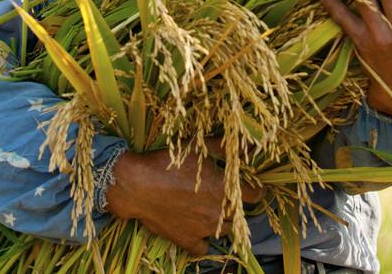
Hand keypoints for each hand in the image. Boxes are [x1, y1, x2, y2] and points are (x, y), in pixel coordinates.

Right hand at [104, 145, 262, 256]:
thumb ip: (222, 147)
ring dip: (222, 222)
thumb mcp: (196, 147)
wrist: (137, 185)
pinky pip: (203, 248)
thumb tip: (242, 144)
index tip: (251, 187)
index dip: (255, 190)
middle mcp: (219, 212)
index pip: (255, 195)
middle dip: (235, 205)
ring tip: (210, 211)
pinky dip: (202, 240)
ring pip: (224, 231)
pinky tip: (197, 230)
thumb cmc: (168, 162)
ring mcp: (203, 229)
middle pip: (240, 214)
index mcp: (225, 189)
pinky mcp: (187, 240)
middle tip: (224, 196)